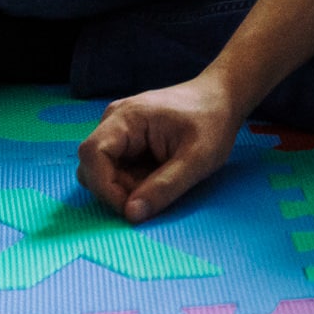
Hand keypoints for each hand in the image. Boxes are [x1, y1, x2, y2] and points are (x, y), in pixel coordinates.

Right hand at [75, 76, 242, 221]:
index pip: (92, 155)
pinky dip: (134, 182)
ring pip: (104, 173)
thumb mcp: (198, 159)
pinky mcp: (125, 141)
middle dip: (118, 191)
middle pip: (93, 168)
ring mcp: (118, 130)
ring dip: (128, 188)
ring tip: (163, 178)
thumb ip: (165, 187)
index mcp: (127, 117)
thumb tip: (130, 215)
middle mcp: (114, 121)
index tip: (132, 209)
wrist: (222, 99)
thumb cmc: (213, 122)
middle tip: (156, 193)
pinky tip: (160, 173)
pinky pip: (117, 170)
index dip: (105, 188)